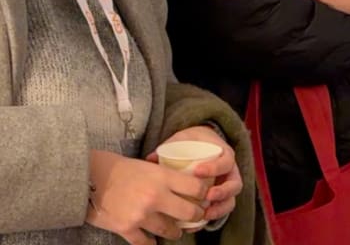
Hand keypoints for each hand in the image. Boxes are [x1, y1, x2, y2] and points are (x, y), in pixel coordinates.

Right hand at [86, 149, 207, 243]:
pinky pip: (145, 243)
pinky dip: (151, 243)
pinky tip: (154, 242)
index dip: (205, 194)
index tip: (205, 197)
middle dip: (196, 216)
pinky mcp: (126, 228)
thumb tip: (187, 184)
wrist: (90, 177)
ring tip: (176, 231)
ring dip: (175, 232)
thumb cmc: (121, 169)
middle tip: (197, 216)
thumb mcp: (149, 166)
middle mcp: (155, 196)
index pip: (197, 187)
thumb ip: (167, 176)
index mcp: (163, 177)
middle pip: (189, 212)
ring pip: (169, 230)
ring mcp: (141, 214)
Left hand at [147, 126, 242, 225]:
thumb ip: (170, 146)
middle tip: (207, 195)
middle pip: (234, 185)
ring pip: (230, 201)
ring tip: (204, 214)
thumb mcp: (184, 139)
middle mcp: (229, 172)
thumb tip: (151, 158)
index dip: (215, 167)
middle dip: (222, 192)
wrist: (201, 143)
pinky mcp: (219, 199)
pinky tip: (197, 223)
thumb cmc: (193, 141)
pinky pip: (220, 211)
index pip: (226, 161)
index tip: (198, 171)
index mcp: (224, 154)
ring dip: (219, 209)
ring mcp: (226, 186)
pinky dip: (211, 218)